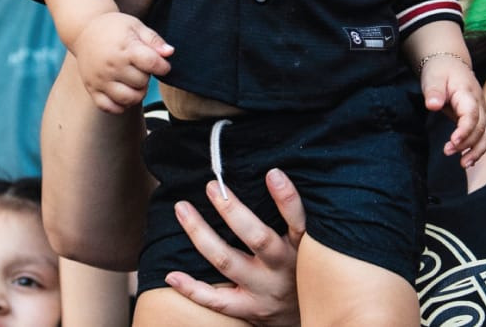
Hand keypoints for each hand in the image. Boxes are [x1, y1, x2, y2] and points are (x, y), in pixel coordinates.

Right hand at [71, 12, 172, 113]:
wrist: (84, 30)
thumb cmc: (114, 28)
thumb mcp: (136, 26)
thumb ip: (154, 40)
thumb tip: (169, 53)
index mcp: (125, 48)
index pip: (152, 64)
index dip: (163, 67)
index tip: (161, 65)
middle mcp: (111, 65)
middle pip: (141, 82)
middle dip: (146, 77)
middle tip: (140, 68)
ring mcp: (100, 79)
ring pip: (128, 99)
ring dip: (137, 93)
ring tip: (134, 82)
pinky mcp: (91, 88)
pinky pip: (109, 107)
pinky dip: (120, 105)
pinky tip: (123, 93)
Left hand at [165, 171, 305, 326]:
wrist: (314, 314)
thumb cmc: (306, 269)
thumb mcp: (314, 245)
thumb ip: (297, 218)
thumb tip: (275, 172)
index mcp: (301, 248)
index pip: (298, 221)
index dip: (287, 198)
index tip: (272, 173)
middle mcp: (282, 268)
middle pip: (256, 238)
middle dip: (232, 210)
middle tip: (210, 186)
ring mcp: (263, 290)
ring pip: (227, 262)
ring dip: (201, 234)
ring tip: (182, 209)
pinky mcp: (249, 309)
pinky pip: (216, 301)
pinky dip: (191, 288)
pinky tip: (171, 274)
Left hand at [423, 55, 485, 165]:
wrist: (450, 64)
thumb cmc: (441, 71)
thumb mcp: (433, 77)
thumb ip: (433, 91)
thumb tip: (432, 105)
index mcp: (467, 93)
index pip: (472, 114)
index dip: (465, 129)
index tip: (453, 141)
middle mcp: (479, 103)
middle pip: (481, 127)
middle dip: (467, 143)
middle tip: (448, 152)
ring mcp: (481, 110)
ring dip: (477, 150)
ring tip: (463, 164)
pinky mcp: (478, 117)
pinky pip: (483, 134)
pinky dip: (478, 148)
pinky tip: (467, 159)